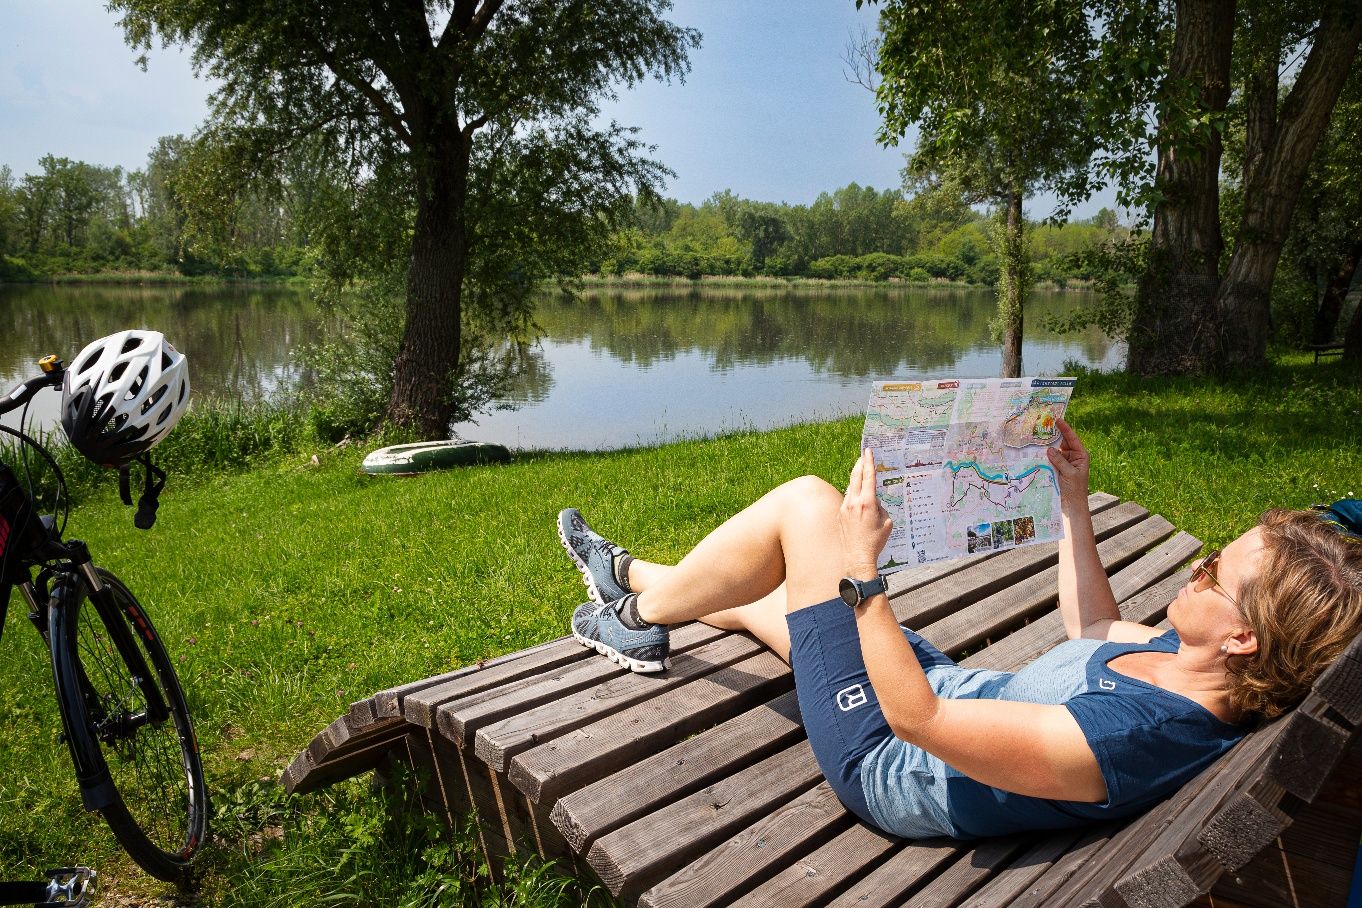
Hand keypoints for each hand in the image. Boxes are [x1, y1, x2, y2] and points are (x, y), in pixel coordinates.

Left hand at [839, 448, 893, 577]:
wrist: (857, 556)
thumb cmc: (875, 541)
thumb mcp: (886, 522)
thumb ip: (880, 507)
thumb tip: (874, 502)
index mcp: (867, 503)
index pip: (868, 477)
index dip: (869, 463)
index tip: (868, 451)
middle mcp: (854, 502)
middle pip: (855, 477)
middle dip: (859, 464)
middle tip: (863, 455)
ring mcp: (845, 508)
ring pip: (850, 487)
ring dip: (856, 479)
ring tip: (861, 473)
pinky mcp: (840, 514)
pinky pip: (847, 499)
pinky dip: (853, 494)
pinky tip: (858, 495)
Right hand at [1045, 418, 1089, 508]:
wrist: (1071, 505)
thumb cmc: (1075, 489)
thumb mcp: (1069, 473)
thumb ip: (1060, 460)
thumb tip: (1049, 449)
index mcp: (1081, 456)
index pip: (1072, 439)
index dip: (1066, 429)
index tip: (1058, 420)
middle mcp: (1072, 457)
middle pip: (1063, 443)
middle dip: (1054, 435)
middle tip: (1044, 426)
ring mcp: (1063, 463)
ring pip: (1054, 451)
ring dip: (1047, 446)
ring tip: (1038, 437)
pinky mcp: (1055, 469)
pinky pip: (1049, 459)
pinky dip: (1043, 456)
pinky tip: (1036, 451)